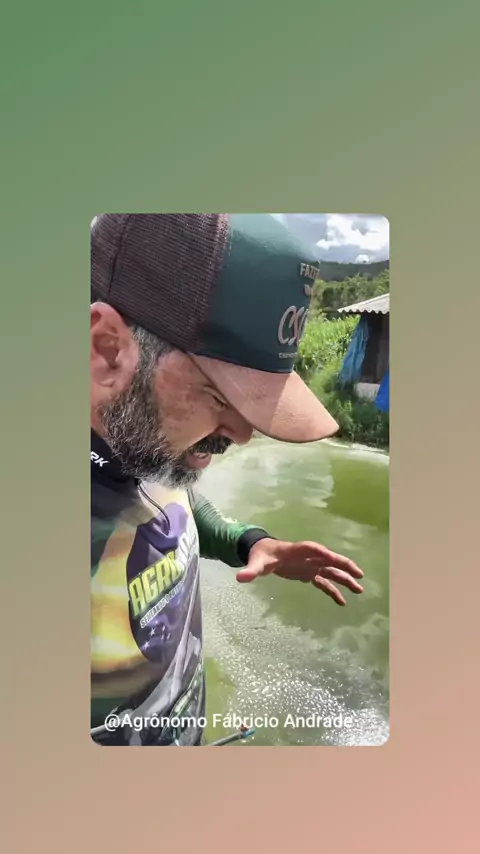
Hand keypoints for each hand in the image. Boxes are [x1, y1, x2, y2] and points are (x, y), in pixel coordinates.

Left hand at [236, 538, 363, 605]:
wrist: (262, 554)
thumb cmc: (261, 556)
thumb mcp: (256, 563)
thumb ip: (251, 571)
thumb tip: (241, 578)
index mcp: (300, 550)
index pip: (316, 550)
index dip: (328, 555)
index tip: (340, 561)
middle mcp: (309, 557)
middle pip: (331, 560)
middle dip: (345, 566)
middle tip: (359, 576)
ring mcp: (311, 566)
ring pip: (332, 572)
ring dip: (345, 579)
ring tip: (359, 590)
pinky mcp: (309, 574)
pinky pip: (324, 583)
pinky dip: (333, 591)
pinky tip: (342, 602)